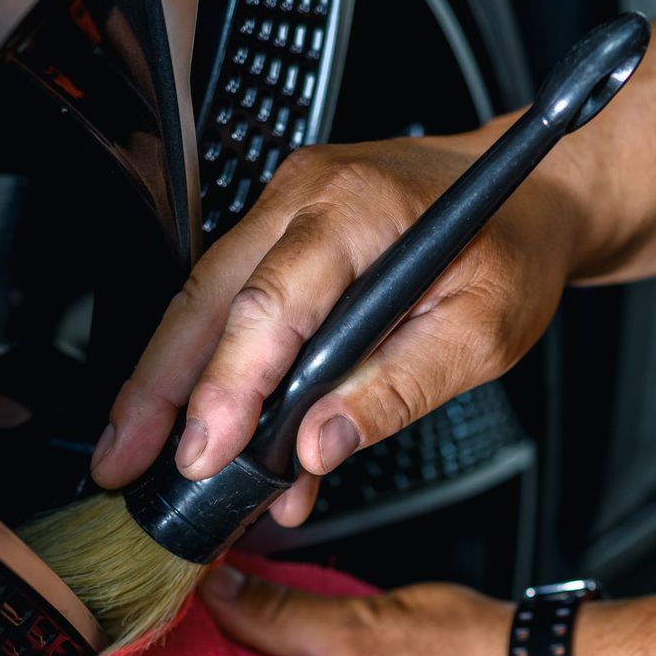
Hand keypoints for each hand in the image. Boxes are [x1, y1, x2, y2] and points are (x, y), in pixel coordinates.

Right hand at [89, 130, 586, 525]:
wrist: (532, 193)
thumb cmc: (513, 247)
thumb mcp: (484, 331)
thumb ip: (400, 388)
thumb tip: (318, 444)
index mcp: (355, 208)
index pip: (267, 307)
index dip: (226, 389)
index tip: (204, 456)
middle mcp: (304, 195)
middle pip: (205, 299)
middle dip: (156, 389)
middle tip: (123, 462)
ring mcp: (285, 207)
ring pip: (203, 301)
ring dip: (172, 383)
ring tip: (141, 457)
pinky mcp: (282, 232)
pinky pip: (233, 301)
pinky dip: (215, 367)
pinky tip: (209, 430)